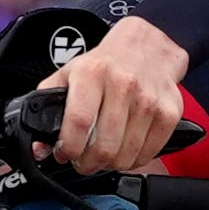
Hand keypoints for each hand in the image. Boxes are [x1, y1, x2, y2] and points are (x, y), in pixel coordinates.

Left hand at [36, 15, 191, 175]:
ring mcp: (149, 100)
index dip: (69, 148)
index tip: (64, 154)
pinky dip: (134, 160)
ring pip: (126, 156)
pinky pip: (149, 153)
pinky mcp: (169, 112)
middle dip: (88, 164)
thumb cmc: (105, 63)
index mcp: (92, 74)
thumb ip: (47, 106)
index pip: (79, 121)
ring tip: (104, 154)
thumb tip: (39, 148)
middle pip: (104, 146)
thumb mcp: (68, 73)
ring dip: (110, 164)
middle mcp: (123, 85)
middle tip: (83, 160)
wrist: (148, 45)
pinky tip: (125, 149)